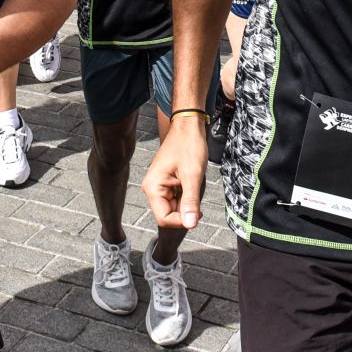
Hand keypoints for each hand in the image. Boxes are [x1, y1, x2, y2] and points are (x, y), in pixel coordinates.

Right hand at [142, 111, 207, 229]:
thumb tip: (190, 225)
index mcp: (153, 187)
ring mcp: (159, 186)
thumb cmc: (189, 145)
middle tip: (198, 197)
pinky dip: (187, 196)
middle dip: (186, 211)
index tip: (197, 213)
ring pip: (174, 208)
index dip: (182, 221)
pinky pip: (176, 199)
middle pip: (169, 214)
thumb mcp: (193, 175)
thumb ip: (191, 202)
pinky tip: (191, 184)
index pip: (164, 218)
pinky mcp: (166, 183)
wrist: (188, 127)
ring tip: (194, 186)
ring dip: (187, 203)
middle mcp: (152, 188)